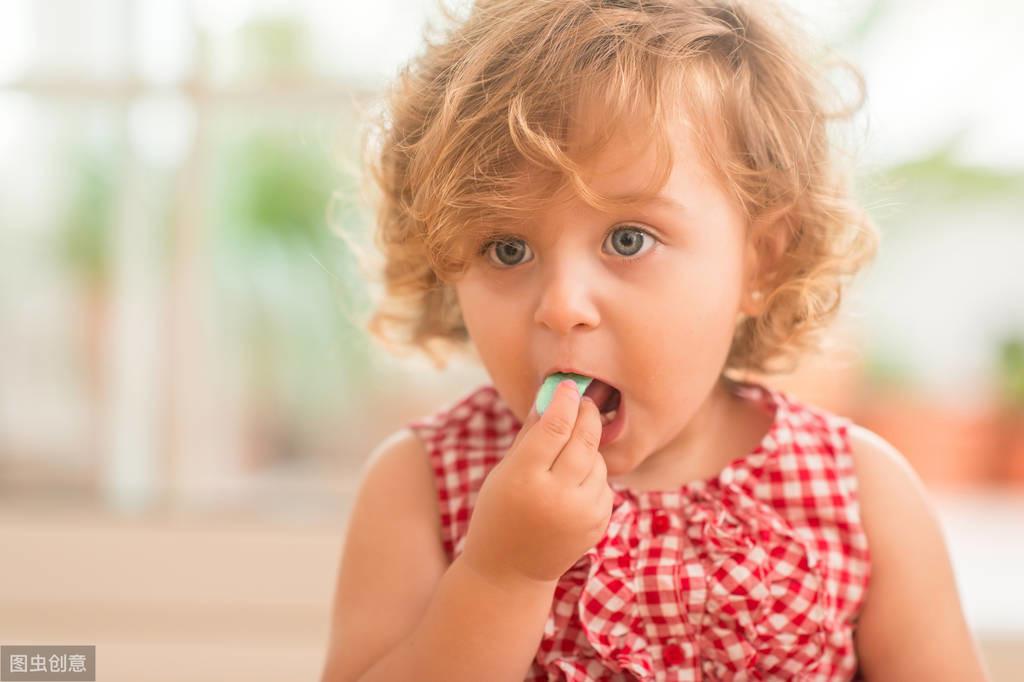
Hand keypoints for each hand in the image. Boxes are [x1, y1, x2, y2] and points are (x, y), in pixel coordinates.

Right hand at [460, 380, 614, 585]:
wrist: (509, 571)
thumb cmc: (499, 511)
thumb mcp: (504, 471)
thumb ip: (530, 434)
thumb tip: (552, 395)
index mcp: (525, 479)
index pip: (555, 427)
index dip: (566, 401)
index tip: (569, 386)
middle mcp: (556, 497)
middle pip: (584, 440)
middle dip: (587, 415)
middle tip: (585, 401)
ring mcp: (581, 514)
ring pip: (598, 462)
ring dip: (588, 449)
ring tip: (568, 453)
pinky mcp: (597, 525)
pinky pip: (603, 485)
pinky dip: (592, 476)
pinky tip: (573, 482)